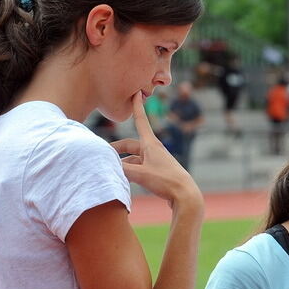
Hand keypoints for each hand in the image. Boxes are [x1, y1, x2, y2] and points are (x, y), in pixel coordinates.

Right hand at [111, 92, 200, 206]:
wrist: (185, 196)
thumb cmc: (165, 181)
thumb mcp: (140, 174)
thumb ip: (122, 168)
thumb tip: (106, 165)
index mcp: (151, 145)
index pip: (141, 121)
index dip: (137, 108)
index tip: (137, 93)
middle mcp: (154, 150)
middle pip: (131, 145)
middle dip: (117, 149)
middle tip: (103, 155)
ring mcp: (156, 161)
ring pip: (134, 159)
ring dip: (123, 164)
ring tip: (112, 172)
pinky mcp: (158, 172)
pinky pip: (140, 168)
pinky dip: (131, 172)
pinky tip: (124, 180)